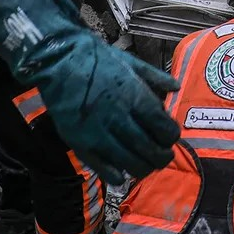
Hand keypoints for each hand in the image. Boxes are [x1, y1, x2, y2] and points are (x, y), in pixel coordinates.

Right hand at [0, 0, 179, 183]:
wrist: (58, 59)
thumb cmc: (96, 58)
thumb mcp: (129, 61)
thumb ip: (154, 77)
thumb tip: (176, 87)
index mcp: (134, 96)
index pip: (164, 128)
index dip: (171, 137)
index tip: (170, 137)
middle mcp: (119, 117)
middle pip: (151, 150)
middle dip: (162, 156)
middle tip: (163, 155)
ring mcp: (98, 132)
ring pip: (131, 163)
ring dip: (144, 168)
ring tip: (145, 165)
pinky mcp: (80, 142)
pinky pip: (104, 168)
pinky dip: (117, 175)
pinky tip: (122, 173)